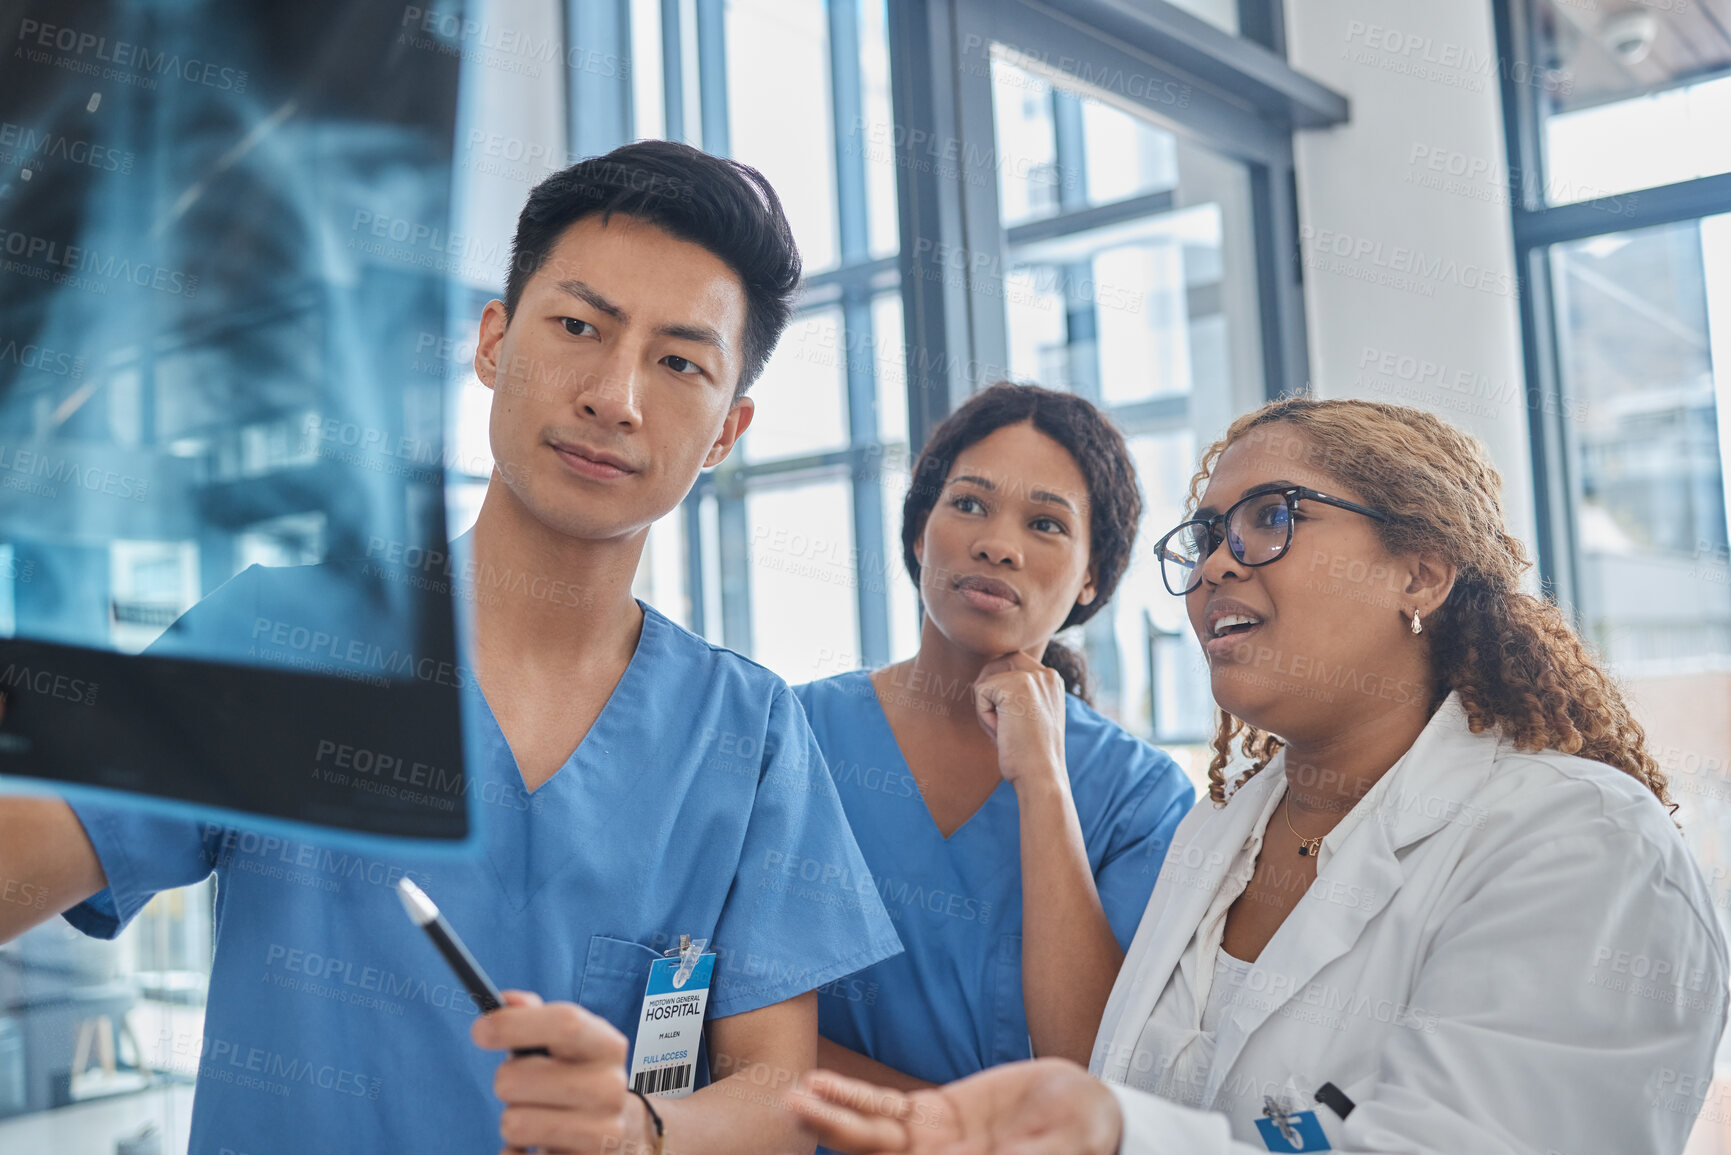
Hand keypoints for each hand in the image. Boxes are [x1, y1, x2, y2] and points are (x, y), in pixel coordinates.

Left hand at [472, 990, 651, 1153]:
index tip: (479, 1030)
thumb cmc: (578, 1078)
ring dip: (511, 1121)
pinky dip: (512, 1154)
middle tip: (520, 1087)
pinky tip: (534, 1147)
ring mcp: (602, 1133)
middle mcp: (611, 1087)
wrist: (622, 1133)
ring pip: (514, 1123)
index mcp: (608, 1046)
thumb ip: (536, 1017)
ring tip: (535, 1117)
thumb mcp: (568, 1044)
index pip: (565, 1023)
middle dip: (504, 1081)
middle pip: (518, 1078)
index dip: (515, 1024)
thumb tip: (506, 1000)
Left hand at [785, 1058, 1120, 1154]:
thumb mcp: (1064, 1148)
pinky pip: (882, 1106)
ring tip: (793, 1097)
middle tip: (792, 1113)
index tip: (829, 1145)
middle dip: (833, 1134)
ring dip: (829, 1114)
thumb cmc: (1087, 1136)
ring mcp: (930, 1143)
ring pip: (868, 1132)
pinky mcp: (930, 1114)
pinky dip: (850, 1095)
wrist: (1088, 1110)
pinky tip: (820, 1084)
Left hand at [972, 654, 1065, 786]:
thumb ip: (1017, 697)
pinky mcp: (1013, 685)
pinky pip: (980, 693)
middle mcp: (1046, 674)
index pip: (1015, 663)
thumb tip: (981, 684)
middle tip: (995, 718)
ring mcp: (1031, 677)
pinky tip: (1002, 733)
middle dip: (988, 685)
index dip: (1000, 685)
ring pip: (987, 681)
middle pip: (1000, 661)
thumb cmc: (1031, 755)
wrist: (1041, 775)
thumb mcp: (1031, 718)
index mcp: (1053, 681)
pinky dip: (984, 716)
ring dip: (987, 709)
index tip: (1005, 715)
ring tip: (1003, 731)